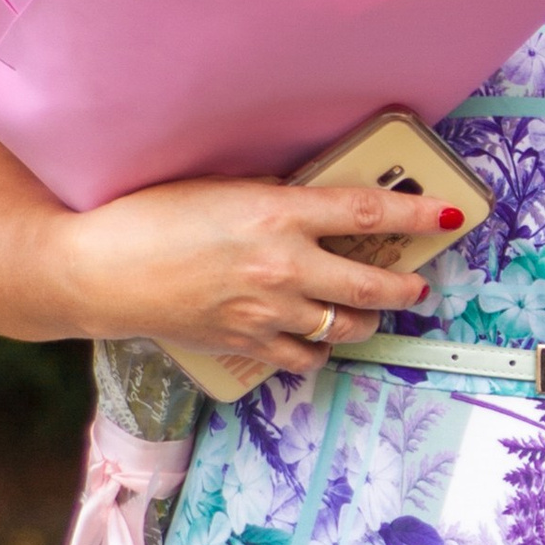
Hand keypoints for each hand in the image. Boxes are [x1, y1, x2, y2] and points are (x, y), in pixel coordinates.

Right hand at [56, 174, 462, 374]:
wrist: (97, 270)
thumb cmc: (148, 215)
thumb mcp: (220, 187)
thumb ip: (273, 196)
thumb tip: (312, 202)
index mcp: (276, 214)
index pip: (366, 214)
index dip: (414, 216)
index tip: (447, 214)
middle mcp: (282, 266)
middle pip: (371, 285)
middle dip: (406, 287)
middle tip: (418, 286)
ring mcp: (266, 311)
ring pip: (344, 328)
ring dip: (367, 322)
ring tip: (369, 315)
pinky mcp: (246, 343)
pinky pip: (305, 357)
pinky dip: (319, 351)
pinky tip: (317, 341)